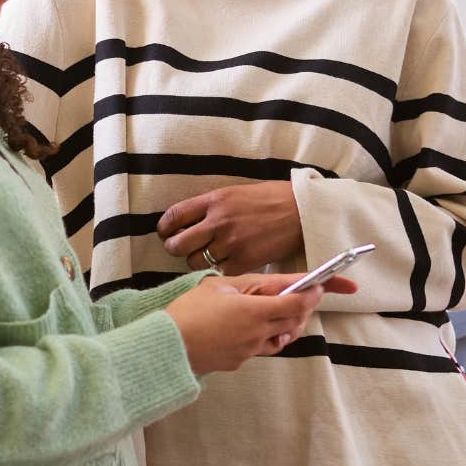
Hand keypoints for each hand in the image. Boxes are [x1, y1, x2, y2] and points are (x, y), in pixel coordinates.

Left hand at [159, 181, 303, 274]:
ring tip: (207, 256)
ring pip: (194, 262)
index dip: (164, 228)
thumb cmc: (269, 199)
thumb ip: (210, 207)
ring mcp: (230, 244)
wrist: (301, 212)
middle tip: (182, 248)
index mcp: (214, 201)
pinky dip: (219, 269)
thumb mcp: (235, 193)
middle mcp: (218, 222)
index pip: (174, 216)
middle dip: (174, 248)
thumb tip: (186, 221)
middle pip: (177, 245)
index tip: (166, 232)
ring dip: (196, 260)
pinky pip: (218, 272)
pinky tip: (226, 262)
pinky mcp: (243, 262)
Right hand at [163, 273, 356, 374]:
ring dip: (286, 325)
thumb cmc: (188, 311)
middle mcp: (257, 333)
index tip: (320, 287)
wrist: (167, 346)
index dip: (312, 294)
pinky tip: (251, 327)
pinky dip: (265, 337)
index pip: (296, 302)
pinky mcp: (239, 362)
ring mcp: (249, 350)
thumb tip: (273, 285)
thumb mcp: (218, 286)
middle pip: (293, 322)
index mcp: (254, 311)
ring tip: (280, 312)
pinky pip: (261, 348)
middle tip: (303, 296)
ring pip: (281, 338)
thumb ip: (250, 285)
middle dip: (302, 308)